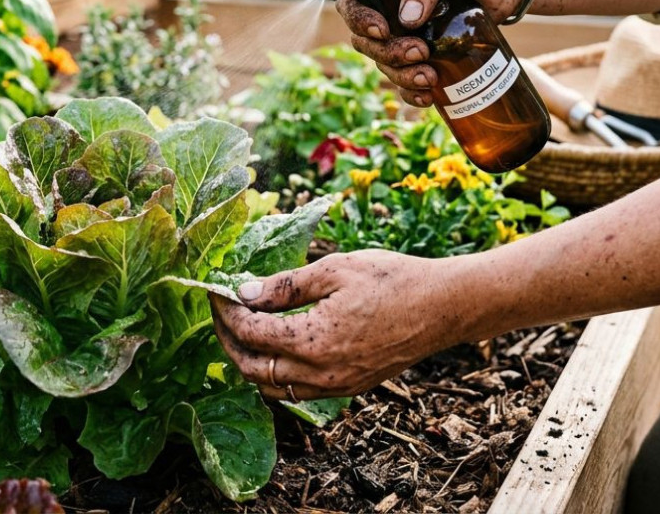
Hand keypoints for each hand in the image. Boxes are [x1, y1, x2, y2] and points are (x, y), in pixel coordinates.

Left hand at [210, 250, 475, 399]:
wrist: (442, 307)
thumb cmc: (392, 280)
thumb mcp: (335, 269)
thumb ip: (285, 286)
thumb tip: (243, 293)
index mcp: (312, 341)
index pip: (249, 333)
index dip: (226, 311)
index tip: (217, 290)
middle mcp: (320, 373)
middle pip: (252, 369)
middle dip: (228, 341)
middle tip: (221, 312)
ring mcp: (335, 386)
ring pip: (273, 386)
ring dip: (250, 362)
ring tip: (243, 330)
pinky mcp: (349, 388)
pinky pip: (299, 390)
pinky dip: (277, 373)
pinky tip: (277, 347)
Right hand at [336, 0, 527, 105]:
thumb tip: (407, 19)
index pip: (353, 3)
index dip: (360, 21)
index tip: (384, 31)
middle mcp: (390, 8)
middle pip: (367, 41)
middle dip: (388, 54)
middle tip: (419, 53)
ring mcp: (408, 32)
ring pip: (385, 63)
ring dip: (401, 76)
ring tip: (430, 78)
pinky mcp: (428, 52)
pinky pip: (407, 78)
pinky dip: (412, 92)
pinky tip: (428, 97)